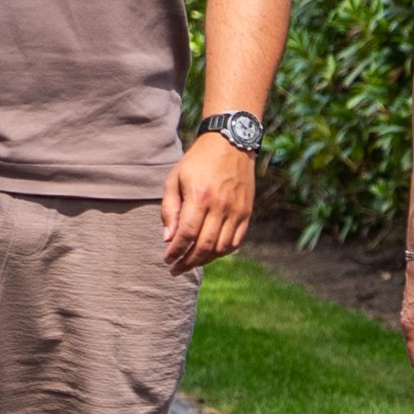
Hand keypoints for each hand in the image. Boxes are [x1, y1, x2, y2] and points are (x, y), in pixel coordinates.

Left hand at [157, 133, 254, 272]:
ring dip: (204, 260)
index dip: (175, 251)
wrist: (230, 143)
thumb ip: (170, 209)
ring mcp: (236, 210)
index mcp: (200, 196)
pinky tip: (210, 253)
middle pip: (204, 246)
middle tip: (175, 269)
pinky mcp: (246, 212)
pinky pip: (236, 242)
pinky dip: (222, 252)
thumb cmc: (197, 161)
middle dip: (187, 262)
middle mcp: (220, 205)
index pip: (186, 234)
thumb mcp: (175, 179)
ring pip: (221, 248)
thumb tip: (168, 238)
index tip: (167, 259)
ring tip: (191, 262)